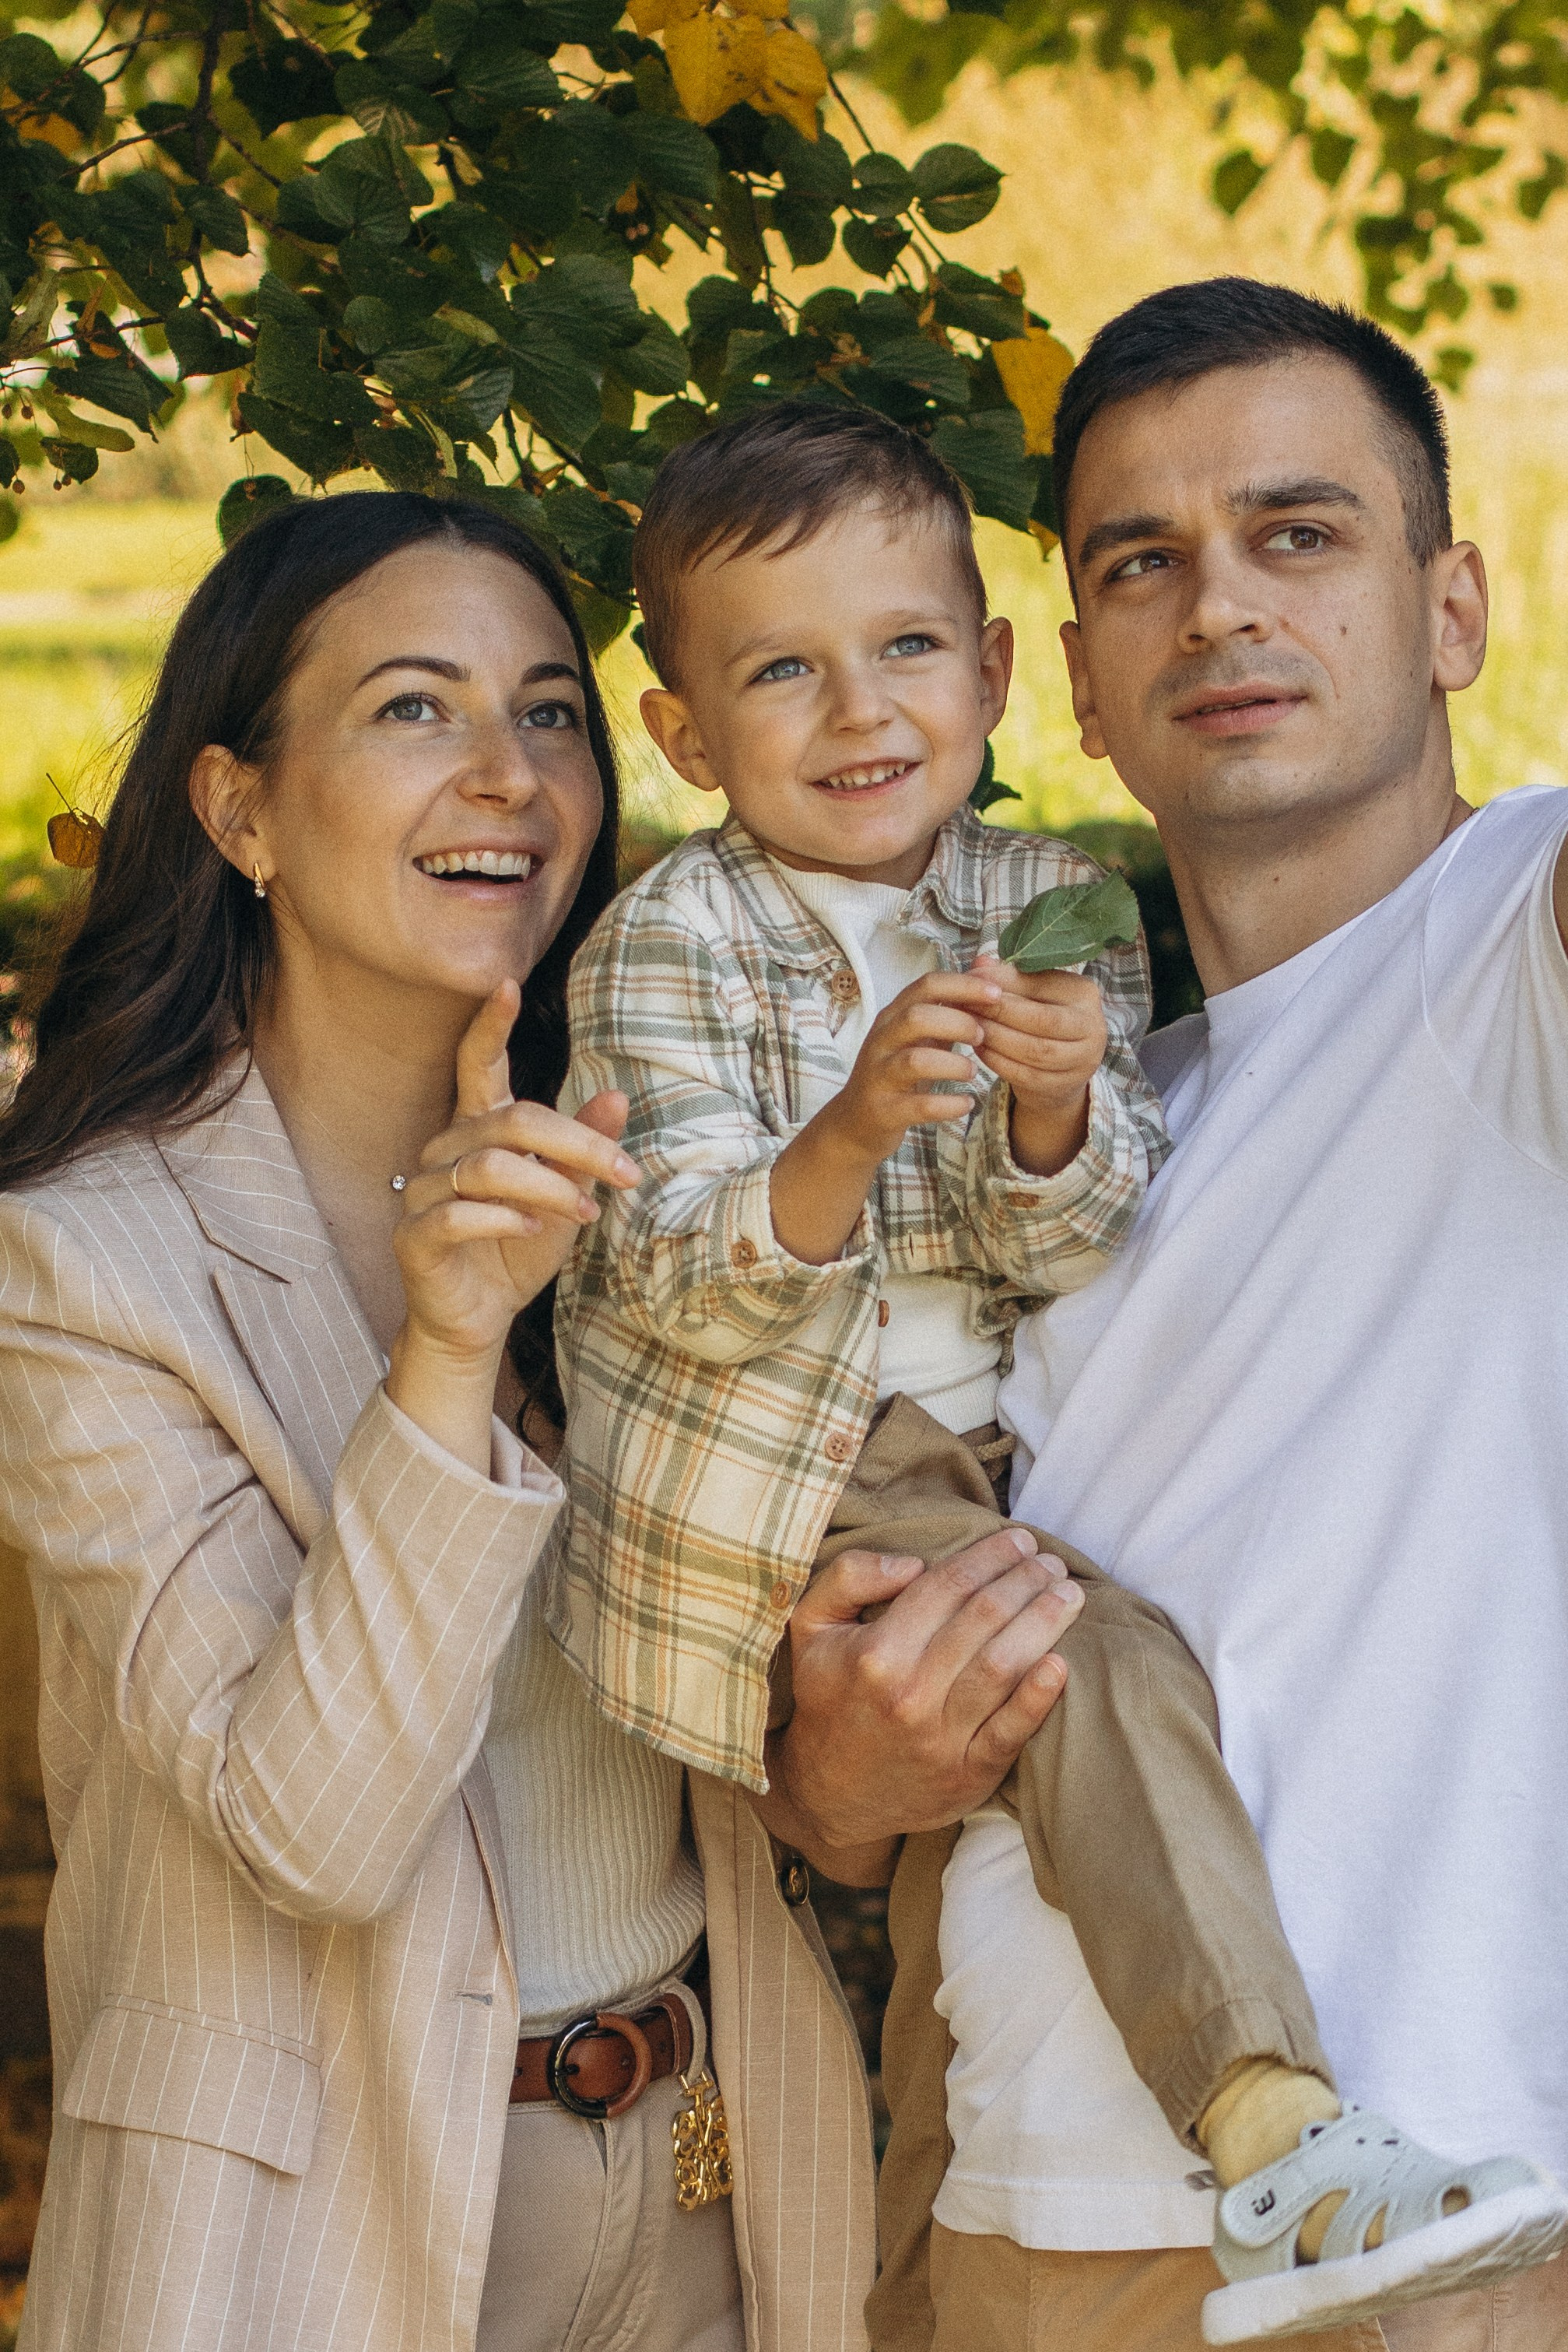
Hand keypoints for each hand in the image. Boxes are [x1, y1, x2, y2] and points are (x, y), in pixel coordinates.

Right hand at [386, 984, 638, 1470]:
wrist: (480, 1318)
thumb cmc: (521, 1248)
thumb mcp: (567, 1195)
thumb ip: (585, 1148)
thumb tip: (617, 1095)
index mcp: (478, 1130)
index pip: (478, 1065)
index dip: (489, 1026)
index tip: (506, 984)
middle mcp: (445, 1149)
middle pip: (511, 1121)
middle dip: (577, 1144)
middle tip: (624, 1175)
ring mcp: (423, 1192)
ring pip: (488, 1167)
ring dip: (549, 1187)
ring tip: (586, 1213)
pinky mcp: (414, 1236)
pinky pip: (458, 1214)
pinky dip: (506, 1219)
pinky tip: (537, 1231)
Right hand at [755, 1528, 1081, 1866]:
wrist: (831, 1793)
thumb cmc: (831, 1697)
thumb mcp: (811, 1628)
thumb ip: (848, 1577)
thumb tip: (912, 1564)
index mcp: (876, 1652)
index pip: (948, 1585)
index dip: (990, 1555)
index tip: (1019, 1540)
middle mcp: (910, 1692)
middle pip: (984, 1618)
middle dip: (1026, 1579)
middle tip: (1050, 1561)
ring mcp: (941, 1736)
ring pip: (1004, 1665)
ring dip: (1044, 1622)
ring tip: (1068, 1595)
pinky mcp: (968, 1773)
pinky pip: (1011, 1732)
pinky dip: (1039, 1698)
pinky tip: (1061, 1665)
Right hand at [825, 969, 1005, 1166]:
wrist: (856, 1123)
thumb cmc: (897, 1072)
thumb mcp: (920, 1035)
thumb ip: (950, 1004)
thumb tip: (985, 964)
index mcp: (893, 1017)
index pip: (926, 986)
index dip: (963, 986)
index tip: (996, 993)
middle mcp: (881, 1041)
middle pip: (917, 1017)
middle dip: (958, 1023)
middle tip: (982, 1036)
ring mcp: (879, 1076)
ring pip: (916, 1061)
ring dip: (954, 1065)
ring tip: (971, 1072)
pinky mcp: (884, 1110)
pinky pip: (919, 1106)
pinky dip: (949, 1105)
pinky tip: (967, 1103)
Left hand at [971, 952, 1106, 1176]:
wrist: (1062, 1068)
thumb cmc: (1042, 1018)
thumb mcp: (1032, 994)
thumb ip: (1009, 977)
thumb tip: (979, 963)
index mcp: (1084, 993)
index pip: (1041, 985)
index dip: (1002, 983)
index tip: (971, 979)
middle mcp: (1092, 1026)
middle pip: (1040, 1019)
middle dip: (998, 1012)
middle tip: (965, 1005)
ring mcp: (1082, 1060)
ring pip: (1033, 1050)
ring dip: (995, 1038)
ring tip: (968, 1027)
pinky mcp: (1064, 1085)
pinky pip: (1026, 1075)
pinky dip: (998, 1061)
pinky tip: (979, 1049)